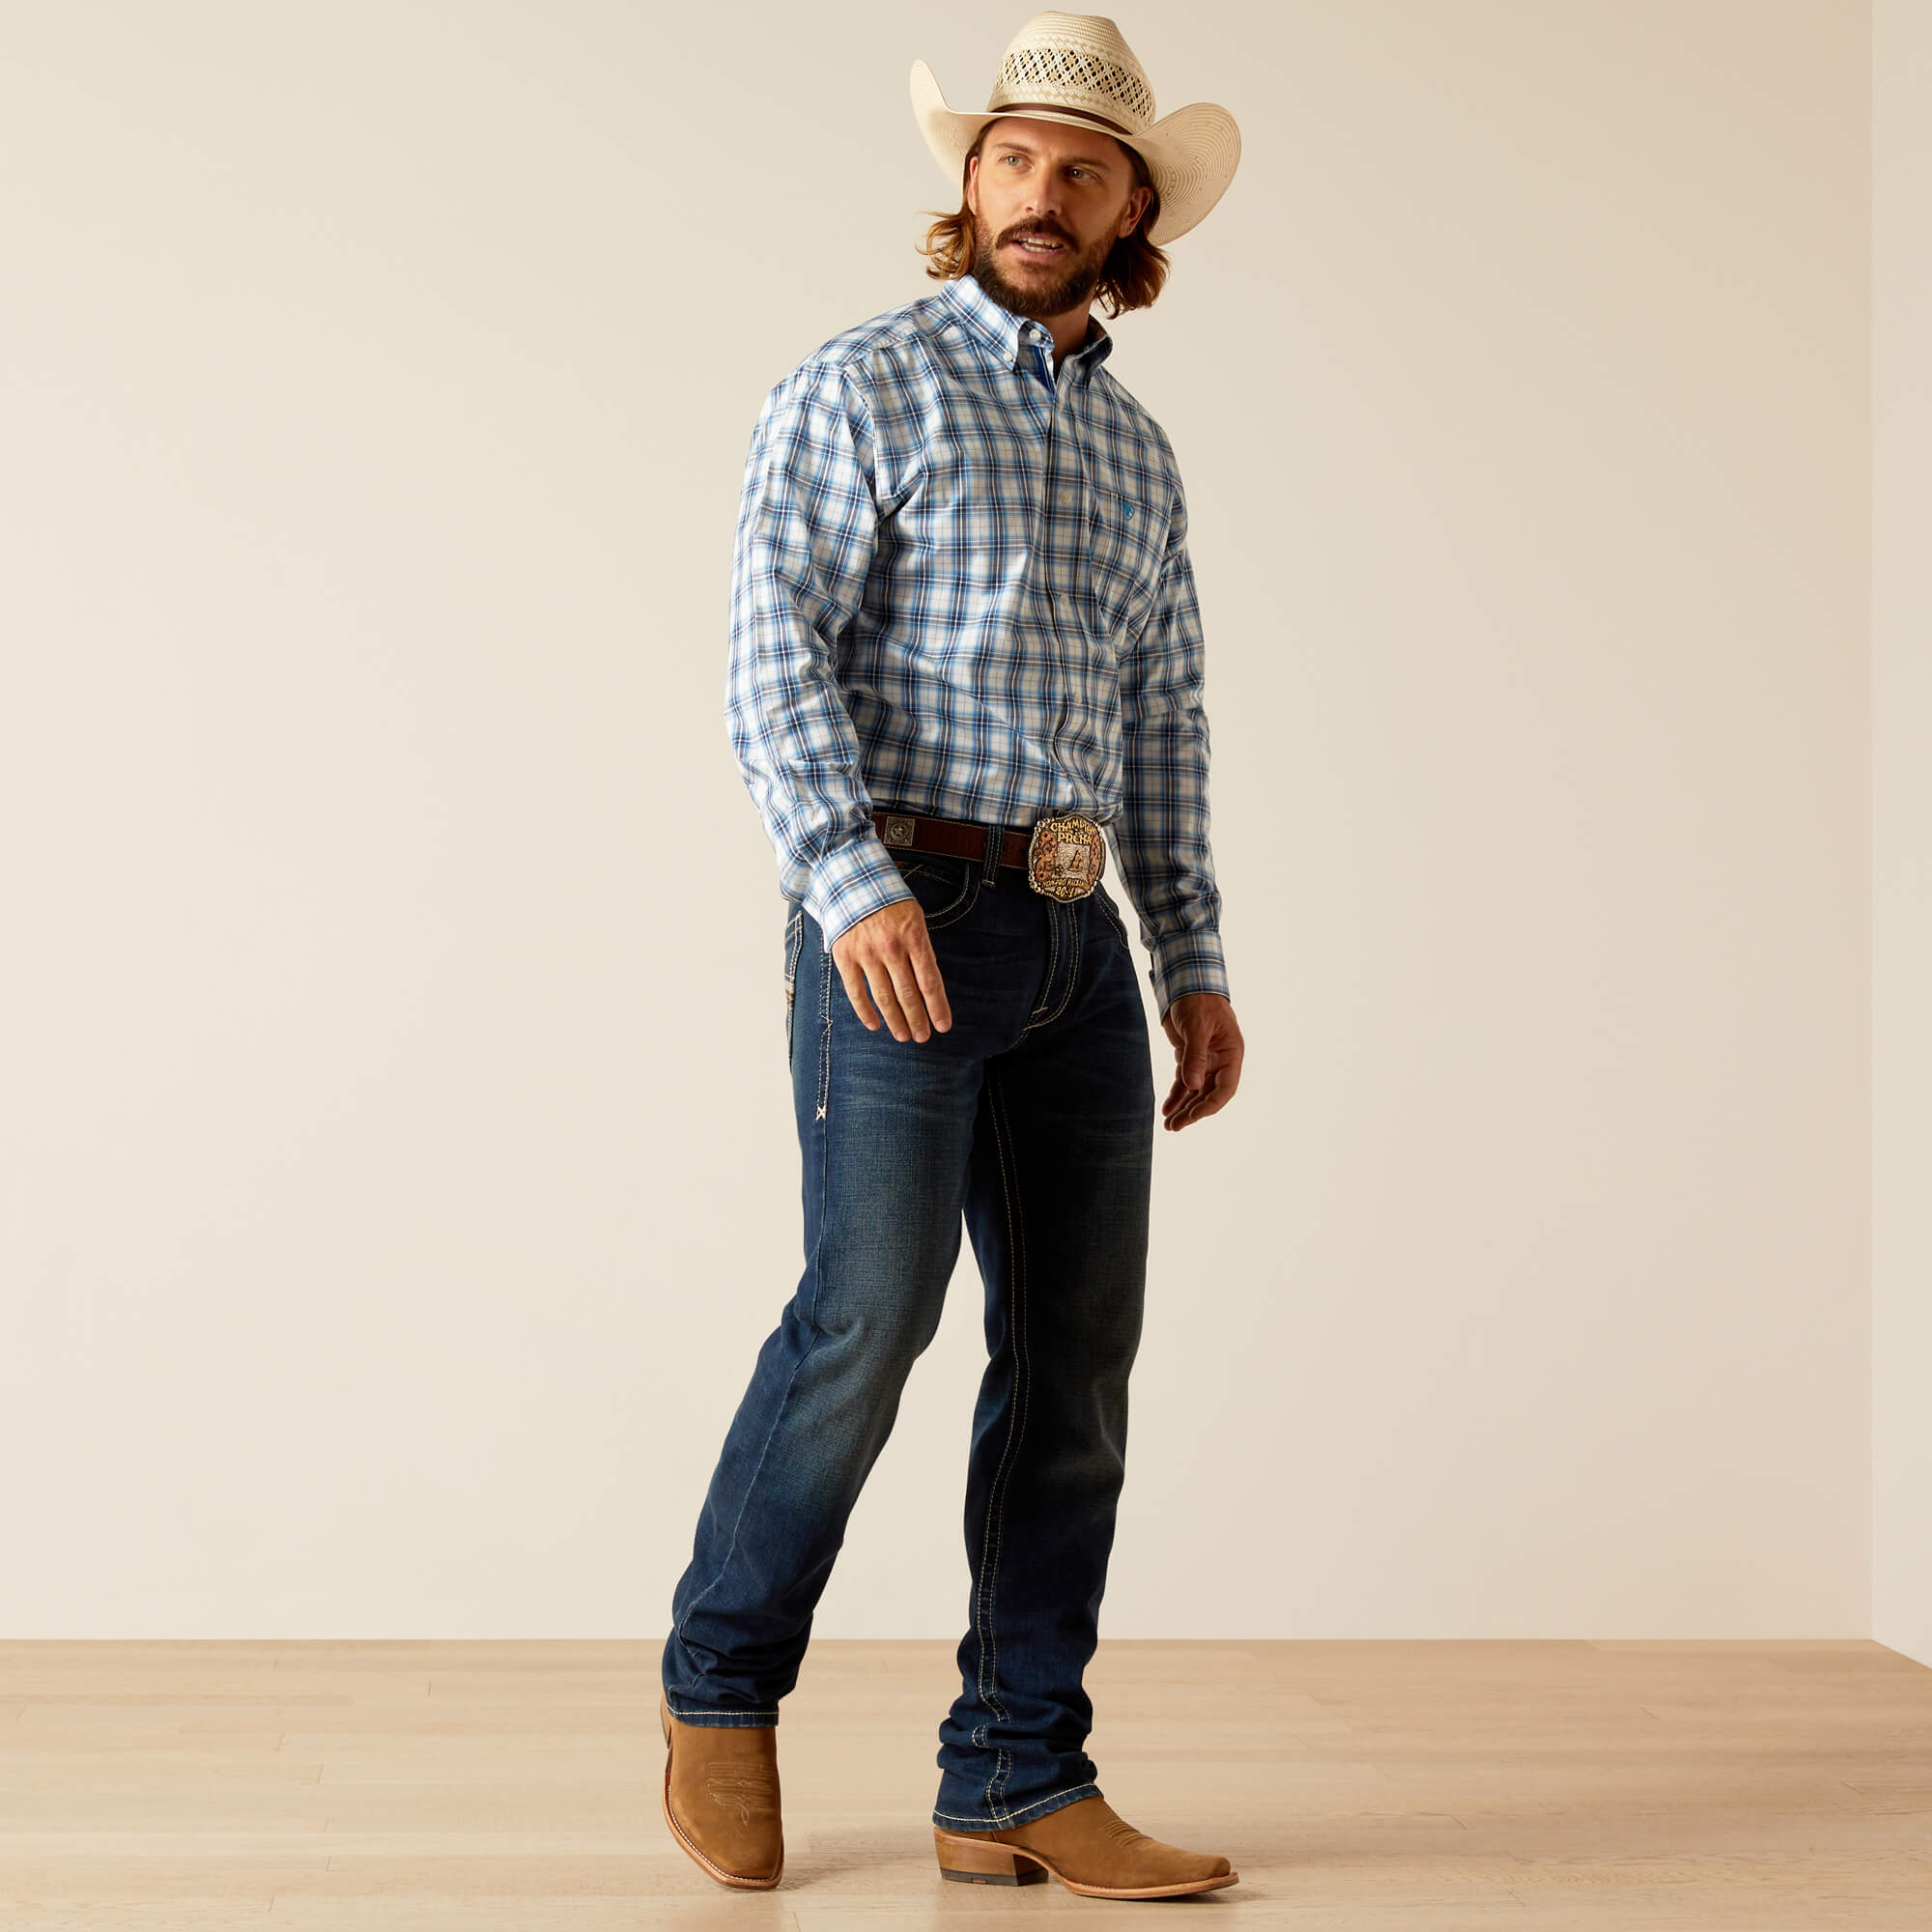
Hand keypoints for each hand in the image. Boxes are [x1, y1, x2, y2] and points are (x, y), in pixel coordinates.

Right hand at [831, 899, 953, 1042]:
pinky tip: (875, 1025)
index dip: (937, 1007)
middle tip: (923, 1037)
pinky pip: (856, 992)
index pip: (930, 981)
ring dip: (895, 1021)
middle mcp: (891, 948)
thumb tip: (928, 986)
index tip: (944, 1026)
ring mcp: (867, 954)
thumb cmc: (889, 903)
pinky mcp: (845, 957)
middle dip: (918, 1019)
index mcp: (914, 937)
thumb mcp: (915, 918)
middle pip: (908, 994)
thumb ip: (921, 950)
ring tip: (903, 1036)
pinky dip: (865, 1012)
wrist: (852, 881)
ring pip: (884, 997)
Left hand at [1159, 992, 1242, 1130]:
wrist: (1186, 983)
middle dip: (1193, 1112)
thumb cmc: (1198, 1001)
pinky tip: (1167, 1109)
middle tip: (1175, 1126)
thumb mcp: (1197, 1028)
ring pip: (1195, 1092)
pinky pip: (1183, 1082)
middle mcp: (1221, 1061)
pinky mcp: (1189, 1057)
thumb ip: (1195, 1056)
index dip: (1210, 1105)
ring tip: (1169, 1125)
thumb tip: (1193, 1087)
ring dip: (1183, 1108)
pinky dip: (1175, 1096)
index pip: (1225, 1088)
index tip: (1193, 1116)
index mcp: (1231, 1054)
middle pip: (1209, 1094)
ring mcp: (1205, 1060)